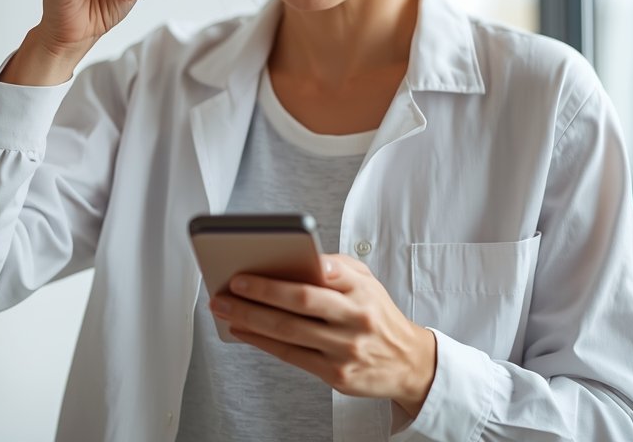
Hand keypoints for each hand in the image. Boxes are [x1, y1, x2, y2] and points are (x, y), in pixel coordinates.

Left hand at [209, 254, 436, 416]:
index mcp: (362, 290)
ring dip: (249, 317)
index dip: (300, 264)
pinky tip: (241, 329)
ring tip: (223, 306)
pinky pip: (290, 355)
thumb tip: (298, 258)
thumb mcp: (367, 281)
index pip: (328, 272)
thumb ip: (335, 266)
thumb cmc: (377, 314)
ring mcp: (346, 349)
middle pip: (300, 302)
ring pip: (289, 331)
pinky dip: (260, 341)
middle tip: (230, 284)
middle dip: (259, 292)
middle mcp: (356, 319)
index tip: (260, 259)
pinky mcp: (336, 374)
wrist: (410, 363)